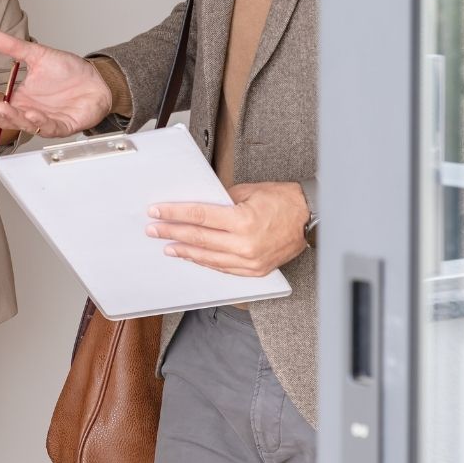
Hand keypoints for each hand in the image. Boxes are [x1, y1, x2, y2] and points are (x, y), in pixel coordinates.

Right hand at [0, 29, 112, 137]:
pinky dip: (41, 124)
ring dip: (15, 119)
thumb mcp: (38, 55)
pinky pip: (50, 128)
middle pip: (9, 121)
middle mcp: (31, 113)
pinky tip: (33, 115)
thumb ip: (13, 47)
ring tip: (3, 110)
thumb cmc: (68, 71)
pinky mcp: (63, 125)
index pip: (0, 110)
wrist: (96, 79)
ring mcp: (47, 121)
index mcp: (22, 99)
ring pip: (27, 126)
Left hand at [145, 181, 309, 275]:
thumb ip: (220, 200)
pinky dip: (205, 262)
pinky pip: (223, 268)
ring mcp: (250, 261)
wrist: (310, 219)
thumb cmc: (282, 201)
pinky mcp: (255, 271)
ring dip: (185, 251)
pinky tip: (193, 257)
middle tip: (153, 230)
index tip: (156, 212)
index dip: (174, 214)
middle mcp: (245, 244)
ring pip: (208, 258)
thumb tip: (196, 206)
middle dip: (172, 233)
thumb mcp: (247, 191)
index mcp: (242, 221)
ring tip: (168, 246)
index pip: (198, 216)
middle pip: (198, 238)